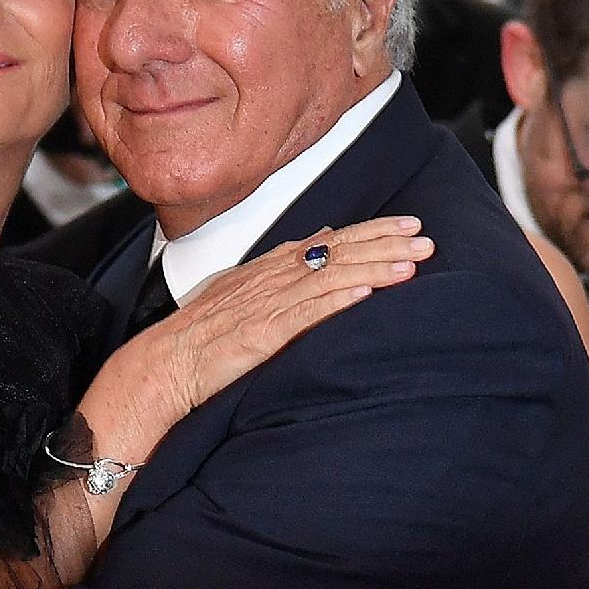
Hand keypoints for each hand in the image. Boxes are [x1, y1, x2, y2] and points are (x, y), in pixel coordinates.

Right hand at [153, 216, 432, 411]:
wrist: (163, 363)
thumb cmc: (200, 334)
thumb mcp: (242, 288)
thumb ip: (284, 262)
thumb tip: (324, 235)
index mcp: (269, 268)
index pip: (330, 241)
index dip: (371, 231)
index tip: (407, 225)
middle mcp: (272, 278)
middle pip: (337, 253)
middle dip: (384, 244)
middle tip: (424, 237)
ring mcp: (267, 304)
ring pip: (330, 277)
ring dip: (373, 268)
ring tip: (410, 264)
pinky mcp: (262, 334)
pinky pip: (306, 313)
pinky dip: (337, 299)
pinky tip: (366, 292)